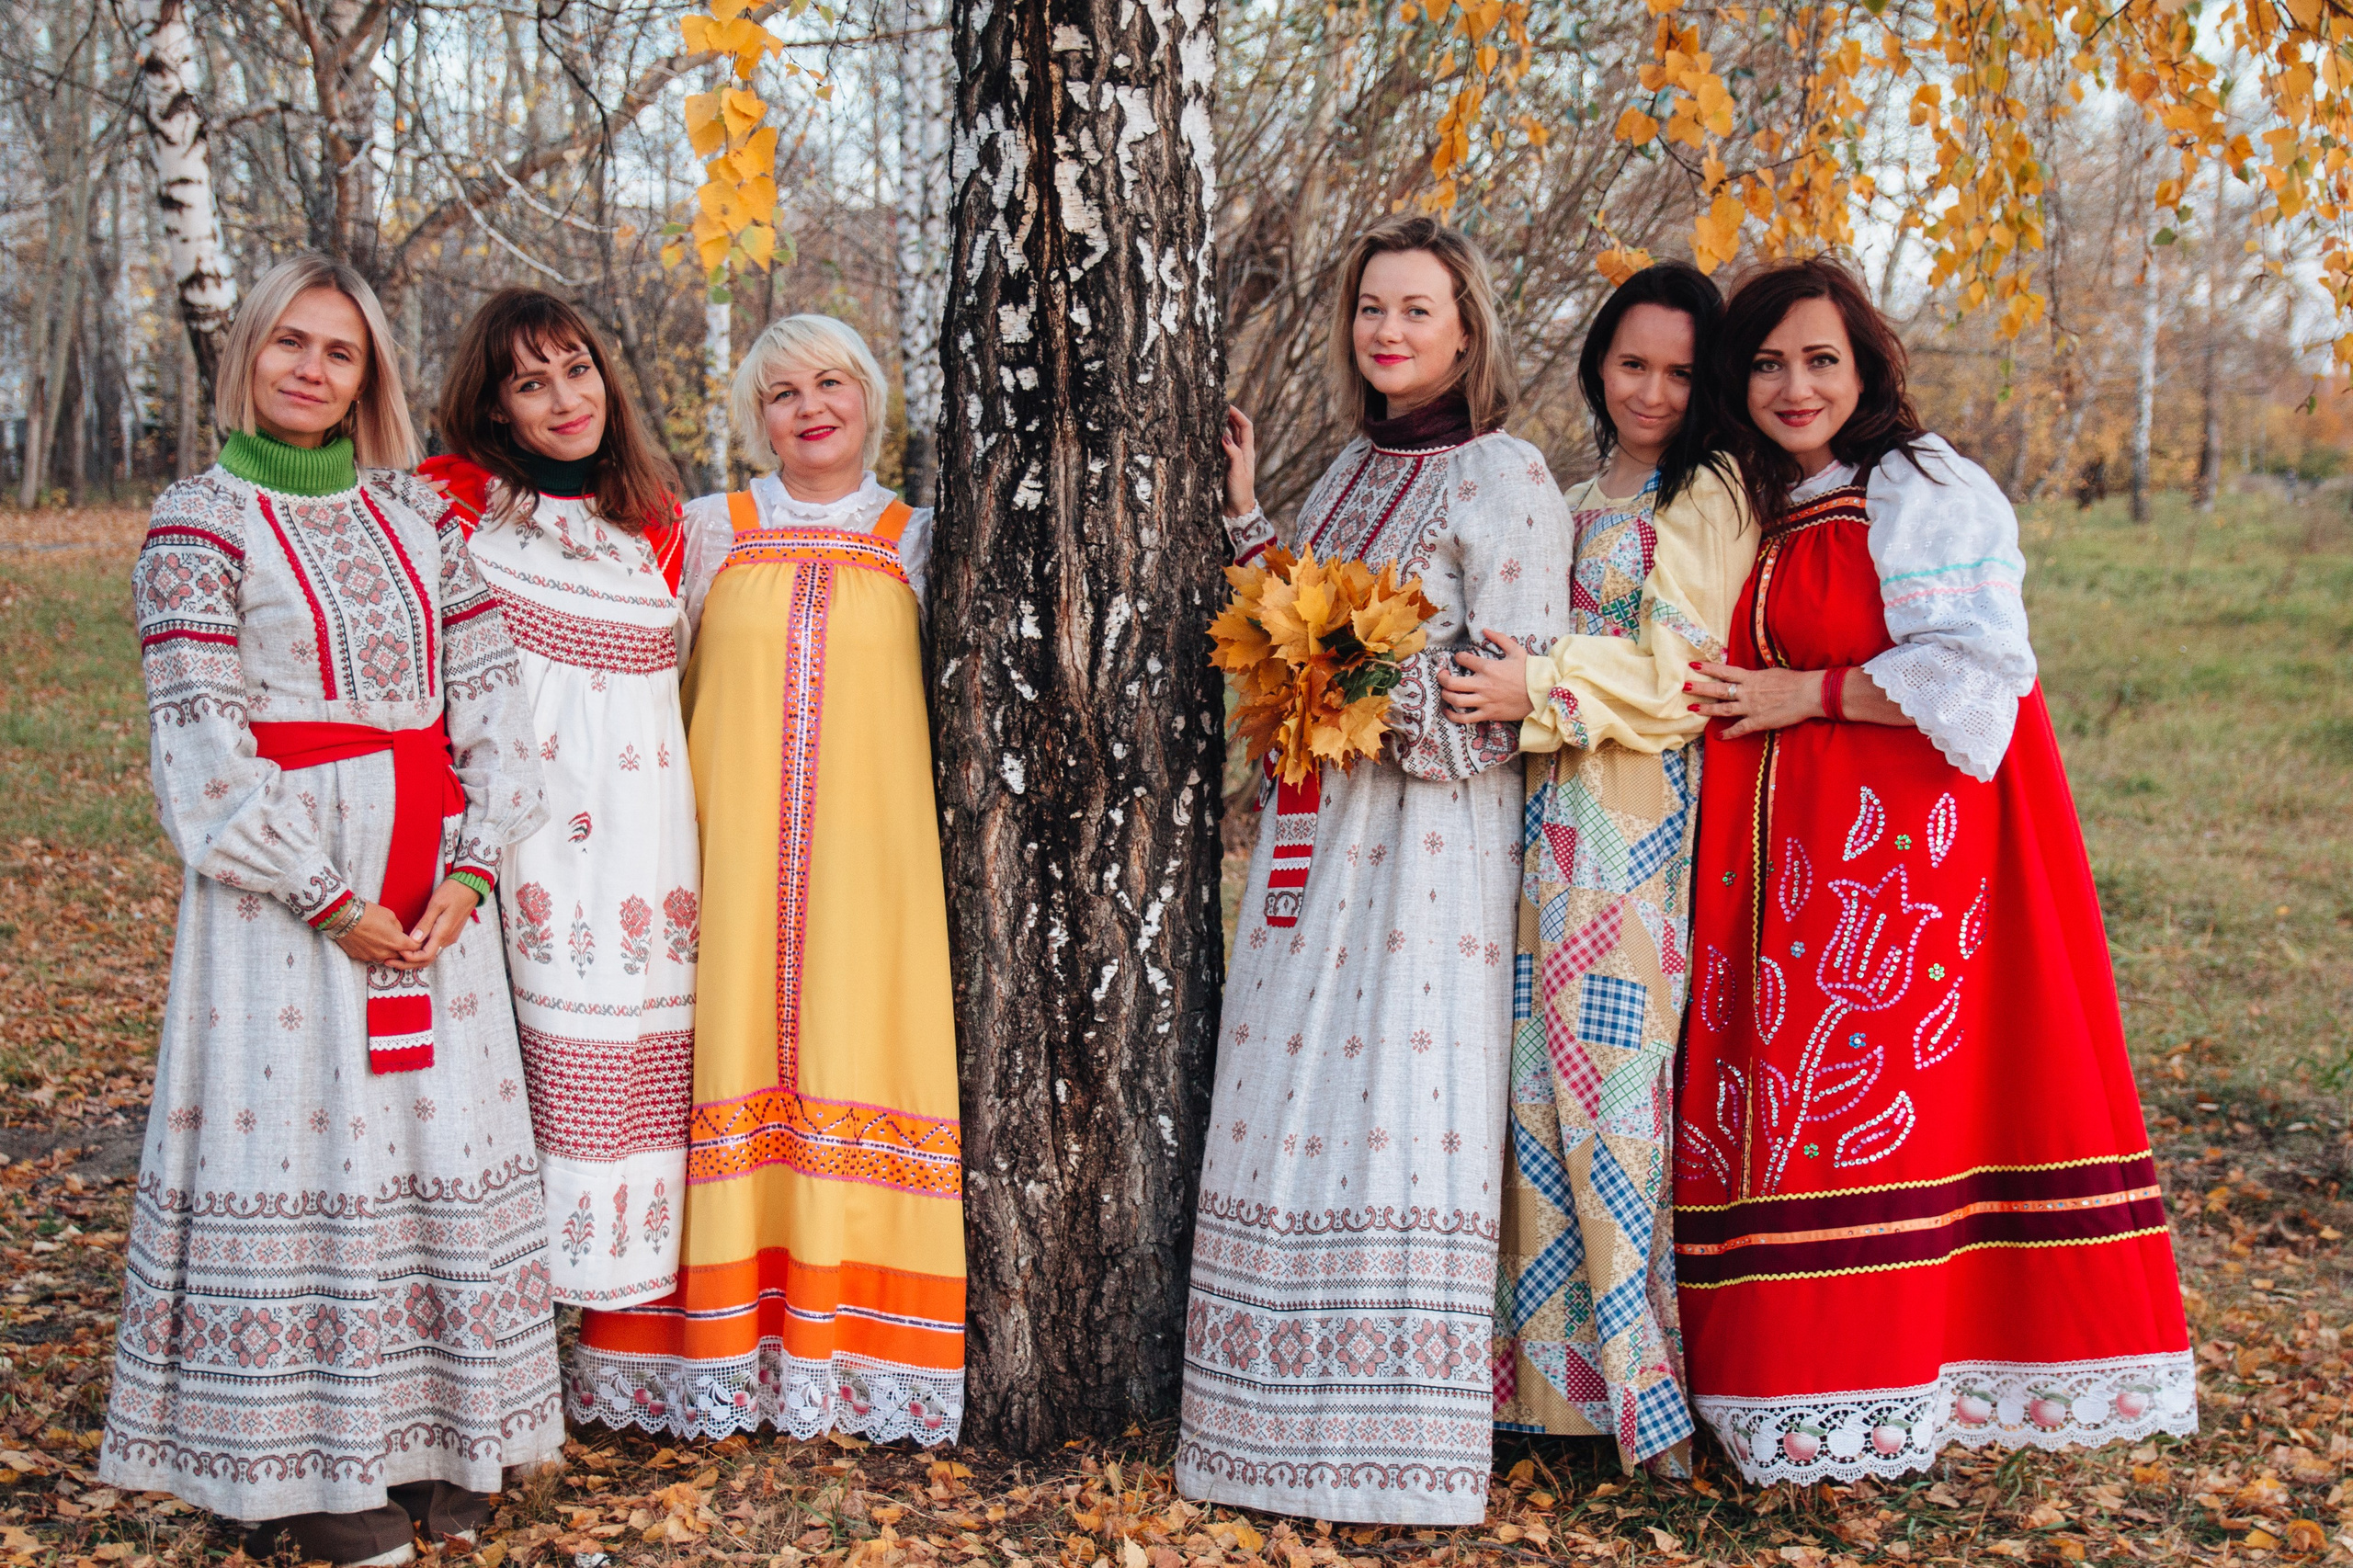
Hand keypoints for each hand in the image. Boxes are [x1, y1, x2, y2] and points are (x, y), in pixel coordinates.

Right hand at [334, 902, 426, 965]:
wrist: (342, 917)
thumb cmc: (368, 913)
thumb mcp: (390, 916)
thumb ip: (399, 928)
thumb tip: (399, 934)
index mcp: (397, 942)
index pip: (415, 949)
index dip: (417, 944)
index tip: (416, 940)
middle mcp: (385, 953)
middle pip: (401, 957)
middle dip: (403, 950)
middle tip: (400, 940)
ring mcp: (371, 957)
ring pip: (386, 958)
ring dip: (387, 951)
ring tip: (382, 939)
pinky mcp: (359, 957)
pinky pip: (371, 957)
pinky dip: (373, 951)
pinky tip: (369, 941)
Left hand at [383, 877, 482, 970]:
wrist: (470, 887)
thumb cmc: (453, 892)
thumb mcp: (436, 904)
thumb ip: (425, 923)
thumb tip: (413, 940)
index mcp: (443, 932)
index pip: (425, 955)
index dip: (410, 958)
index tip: (397, 951)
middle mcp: (447, 939)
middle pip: (426, 960)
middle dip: (407, 963)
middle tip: (388, 961)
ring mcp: (448, 937)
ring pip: (429, 955)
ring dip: (412, 959)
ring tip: (395, 955)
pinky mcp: (448, 934)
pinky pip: (433, 948)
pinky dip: (419, 952)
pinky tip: (408, 947)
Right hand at [1221, 407, 1257, 518]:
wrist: (1237, 511)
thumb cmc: (1240, 493)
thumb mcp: (1237, 472)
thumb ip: (1232, 454)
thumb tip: (1224, 436)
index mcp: (1247, 452)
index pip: (1245, 427)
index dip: (1238, 414)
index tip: (1226, 405)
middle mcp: (1241, 452)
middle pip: (1237, 428)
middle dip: (1229, 416)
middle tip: (1216, 407)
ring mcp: (1233, 458)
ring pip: (1229, 436)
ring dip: (1222, 425)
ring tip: (1210, 416)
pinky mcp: (1224, 465)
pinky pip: (1221, 447)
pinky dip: (1215, 438)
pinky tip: (1207, 436)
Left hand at [1437, 631, 1532, 723]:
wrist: (1542, 693)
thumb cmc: (1529, 672)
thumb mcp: (1516, 650)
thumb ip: (1499, 639)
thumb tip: (1484, 629)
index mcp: (1488, 667)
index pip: (1463, 659)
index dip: (1458, 657)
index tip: (1460, 658)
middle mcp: (1483, 684)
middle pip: (1452, 682)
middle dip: (1442, 678)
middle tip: (1441, 675)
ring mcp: (1485, 700)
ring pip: (1455, 700)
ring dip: (1445, 695)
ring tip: (1444, 692)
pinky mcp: (1488, 713)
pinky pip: (1465, 718)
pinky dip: (1453, 716)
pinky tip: (1448, 711)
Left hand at [1686, 660, 1823, 738]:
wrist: (1808, 693)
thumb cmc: (1794, 681)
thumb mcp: (1772, 673)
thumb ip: (1757, 677)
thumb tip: (1750, 677)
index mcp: (1751, 677)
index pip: (1724, 671)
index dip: (1708, 668)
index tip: (1693, 665)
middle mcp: (1747, 691)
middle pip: (1719, 689)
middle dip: (1700, 688)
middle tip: (1684, 686)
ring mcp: (1751, 707)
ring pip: (1724, 708)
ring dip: (1707, 708)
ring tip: (1692, 707)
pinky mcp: (1758, 721)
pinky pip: (1739, 728)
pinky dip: (1728, 733)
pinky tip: (1718, 735)